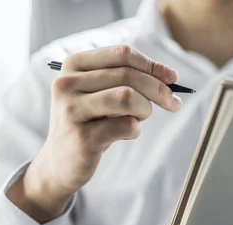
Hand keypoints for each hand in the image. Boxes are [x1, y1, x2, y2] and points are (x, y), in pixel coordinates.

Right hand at [7, 46, 180, 222]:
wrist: (59, 163)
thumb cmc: (88, 123)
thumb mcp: (99, 94)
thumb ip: (126, 80)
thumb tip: (169, 78)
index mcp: (73, 65)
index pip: (122, 54)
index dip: (152, 65)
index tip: (172, 78)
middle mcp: (67, 84)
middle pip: (128, 75)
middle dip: (159, 89)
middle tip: (173, 103)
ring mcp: (72, 111)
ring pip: (127, 97)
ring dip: (145, 109)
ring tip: (139, 119)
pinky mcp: (83, 138)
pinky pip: (126, 126)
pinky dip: (135, 130)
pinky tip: (125, 134)